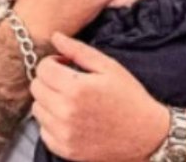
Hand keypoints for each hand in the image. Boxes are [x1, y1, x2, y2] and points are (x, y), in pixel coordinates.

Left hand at [31, 33, 168, 161]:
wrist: (149, 136)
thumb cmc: (130, 99)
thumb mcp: (110, 68)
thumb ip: (78, 50)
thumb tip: (56, 36)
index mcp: (76, 88)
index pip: (42, 68)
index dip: (53, 63)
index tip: (65, 66)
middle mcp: (66, 111)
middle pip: (36, 87)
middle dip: (49, 81)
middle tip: (68, 84)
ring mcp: (64, 133)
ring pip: (37, 108)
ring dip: (49, 102)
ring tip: (70, 102)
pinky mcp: (65, 149)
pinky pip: (43, 130)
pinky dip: (52, 124)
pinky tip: (70, 119)